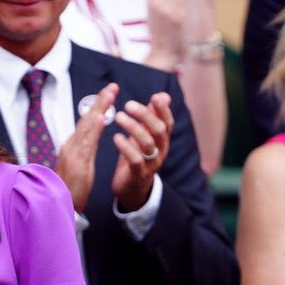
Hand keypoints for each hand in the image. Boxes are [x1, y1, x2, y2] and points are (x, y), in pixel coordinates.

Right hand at [55, 83, 116, 212]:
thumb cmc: (68, 189)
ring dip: (99, 109)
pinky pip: (86, 144)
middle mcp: (71, 146)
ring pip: (87, 127)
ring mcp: (73, 153)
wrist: (56, 207)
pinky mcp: (76, 164)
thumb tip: (92, 134)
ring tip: (110, 95)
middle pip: (87, 119)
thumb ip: (85, 149)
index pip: (87, 122)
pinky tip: (101, 118)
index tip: (110, 93)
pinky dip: (93, 130)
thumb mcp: (80, 165)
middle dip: (100, 101)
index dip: (98, 106)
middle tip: (113, 86)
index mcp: (74, 146)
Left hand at [111, 91, 173, 211]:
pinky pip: (136, 159)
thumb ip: (152, 116)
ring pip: (147, 143)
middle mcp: (161, 151)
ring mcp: (151, 163)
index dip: (163, 110)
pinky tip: (116, 137)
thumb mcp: (145, 135)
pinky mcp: (139, 174)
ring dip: (133, 127)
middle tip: (128, 105)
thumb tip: (163, 95)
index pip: (168, 122)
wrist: (132, 189)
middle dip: (145, 115)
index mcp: (162, 140)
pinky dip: (126, 147)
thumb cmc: (137, 157)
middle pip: (159, 130)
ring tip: (118, 117)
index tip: (154, 96)